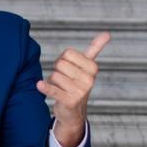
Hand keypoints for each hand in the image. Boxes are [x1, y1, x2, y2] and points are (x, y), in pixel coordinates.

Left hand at [37, 32, 109, 146]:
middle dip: (57, 71)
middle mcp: (89, 79)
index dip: (63, 60)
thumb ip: (95, 49)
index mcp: (93, 68)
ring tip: (61, 89)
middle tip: (63, 81)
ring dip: (52, 82)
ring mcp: (80, 91)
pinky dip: (45, 87)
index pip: (68, 53)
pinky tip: (39, 85)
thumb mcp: (87, 67)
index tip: (68, 69)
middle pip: (60, 64)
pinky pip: (53, 90)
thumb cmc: (77, 84)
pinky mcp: (70, 101)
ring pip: (54, 75)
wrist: (74, 112)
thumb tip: (107, 33)